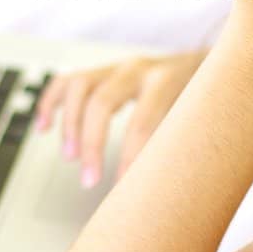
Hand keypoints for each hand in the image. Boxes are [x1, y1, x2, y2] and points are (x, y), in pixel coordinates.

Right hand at [34, 49, 209, 187]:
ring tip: (69, 157)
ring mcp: (117, 67)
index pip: (143, 119)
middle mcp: (139, 68)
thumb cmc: (205, 99)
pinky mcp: (102, 71)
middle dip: (92, 144)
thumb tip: (168, 188)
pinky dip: (51, 103)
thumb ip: (187, 145)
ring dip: (70, 124)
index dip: (131, 156)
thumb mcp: (205, 118)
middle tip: (89, 180)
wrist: (209, 62)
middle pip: (102, 102)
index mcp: (168, 79)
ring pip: (80, 88)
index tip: (123, 188)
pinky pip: (66, 81)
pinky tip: (43, 128)